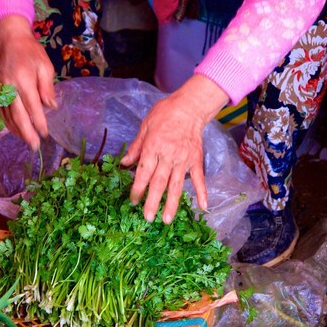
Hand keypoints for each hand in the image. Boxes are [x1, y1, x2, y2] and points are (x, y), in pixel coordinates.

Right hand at [0, 15, 56, 149]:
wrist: (11, 41)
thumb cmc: (32, 53)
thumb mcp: (45, 66)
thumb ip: (47, 88)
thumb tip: (51, 107)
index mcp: (24, 79)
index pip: (32, 106)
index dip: (38, 121)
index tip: (45, 133)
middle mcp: (9, 86)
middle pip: (17, 114)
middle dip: (26, 132)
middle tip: (34, 146)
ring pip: (7, 115)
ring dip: (16, 130)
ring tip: (26, 141)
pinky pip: (0, 110)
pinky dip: (7, 122)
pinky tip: (15, 130)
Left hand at [121, 75, 228, 223]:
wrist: (190, 107)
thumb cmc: (164, 114)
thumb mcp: (145, 126)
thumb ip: (136, 147)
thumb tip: (124, 163)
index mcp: (153, 148)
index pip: (143, 172)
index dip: (137, 188)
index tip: (133, 201)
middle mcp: (168, 156)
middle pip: (159, 182)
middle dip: (152, 201)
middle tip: (147, 218)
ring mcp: (183, 160)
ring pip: (176, 185)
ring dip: (171, 203)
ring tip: (167, 220)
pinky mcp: (196, 161)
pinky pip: (199, 179)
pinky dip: (202, 193)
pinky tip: (203, 207)